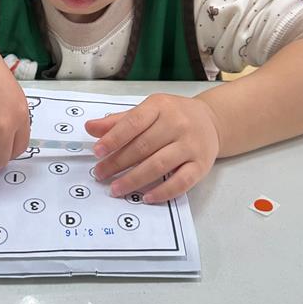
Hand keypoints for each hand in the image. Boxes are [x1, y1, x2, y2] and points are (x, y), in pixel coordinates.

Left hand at [85, 94, 220, 202]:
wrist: (212, 121)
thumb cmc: (173, 116)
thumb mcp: (148, 111)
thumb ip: (119, 121)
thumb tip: (90, 128)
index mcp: (160, 106)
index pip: (133, 123)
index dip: (113, 138)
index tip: (97, 152)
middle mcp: (177, 124)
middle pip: (143, 146)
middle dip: (118, 163)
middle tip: (100, 174)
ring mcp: (191, 145)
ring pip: (159, 165)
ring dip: (134, 179)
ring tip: (116, 189)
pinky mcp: (201, 164)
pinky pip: (181, 182)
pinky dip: (163, 192)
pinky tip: (146, 197)